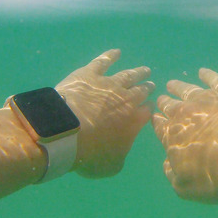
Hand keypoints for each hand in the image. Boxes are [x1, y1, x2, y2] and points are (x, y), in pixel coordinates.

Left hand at [56, 49, 154, 177]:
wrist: (65, 132)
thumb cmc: (89, 155)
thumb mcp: (111, 165)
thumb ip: (121, 154)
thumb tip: (123, 145)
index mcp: (133, 122)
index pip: (146, 112)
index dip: (148, 108)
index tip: (150, 106)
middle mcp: (126, 100)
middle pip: (140, 91)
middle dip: (147, 88)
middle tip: (151, 84)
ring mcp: (108, 84)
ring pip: (128, 75)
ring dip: (137, 72)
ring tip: (145, 70)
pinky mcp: (89, 74)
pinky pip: (103, 62)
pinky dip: (111, 56)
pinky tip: (117, 52)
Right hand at [152, 69, 217, 202]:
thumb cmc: (217, 176)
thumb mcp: (186, 188)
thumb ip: (171, 175)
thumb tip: (167, 163)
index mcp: (171, 135)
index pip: (159, 126)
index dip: (157, 122)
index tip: (155, 117)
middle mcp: (184, 113)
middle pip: (170, 105)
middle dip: (164, 103)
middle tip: (161, 99)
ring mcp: (206, 99)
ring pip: (187, 89)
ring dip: (178, 87)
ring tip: (171, 84)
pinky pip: (214, 78)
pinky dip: (208, 74)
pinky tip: (204, 72)